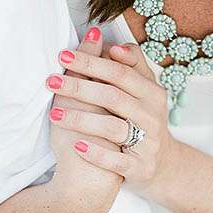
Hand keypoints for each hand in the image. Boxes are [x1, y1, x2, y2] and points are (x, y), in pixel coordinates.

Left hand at [45, 41, 176, 198]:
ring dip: (81, 120)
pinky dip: (97, 153)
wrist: (162, 165)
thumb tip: (112, 45)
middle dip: (79, 87)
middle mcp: (152, 116)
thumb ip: (131, 67)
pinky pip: (117, 161)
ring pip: (113, 128)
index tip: (63, 55)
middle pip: (113, 97)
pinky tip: (77, 146)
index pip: (120, 73)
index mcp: (152, 93)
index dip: (91, 62)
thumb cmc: (143, 120)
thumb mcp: (144, 92)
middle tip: (51, 81)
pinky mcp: (140, 167)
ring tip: (55, 114)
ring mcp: (148, 143)